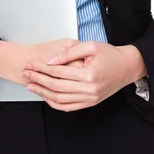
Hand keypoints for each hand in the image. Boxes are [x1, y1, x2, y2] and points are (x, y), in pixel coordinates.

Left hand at [22, 41, 139, 111]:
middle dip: (38, 80)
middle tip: (26, 73)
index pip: (58, 72)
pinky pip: (69, 107)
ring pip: (60, 99)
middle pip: (56, 86)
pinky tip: (46, 96)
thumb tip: (51, 60)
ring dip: (43, 93)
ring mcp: (90, 98)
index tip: (30, 63)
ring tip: (31, 86)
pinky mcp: (90, 103)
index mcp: (89, 74)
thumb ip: (69, 52)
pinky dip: (55, 103)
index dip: (41, 68)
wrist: (127, 67)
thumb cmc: (110, 54)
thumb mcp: (90, 46)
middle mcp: (89, 89)